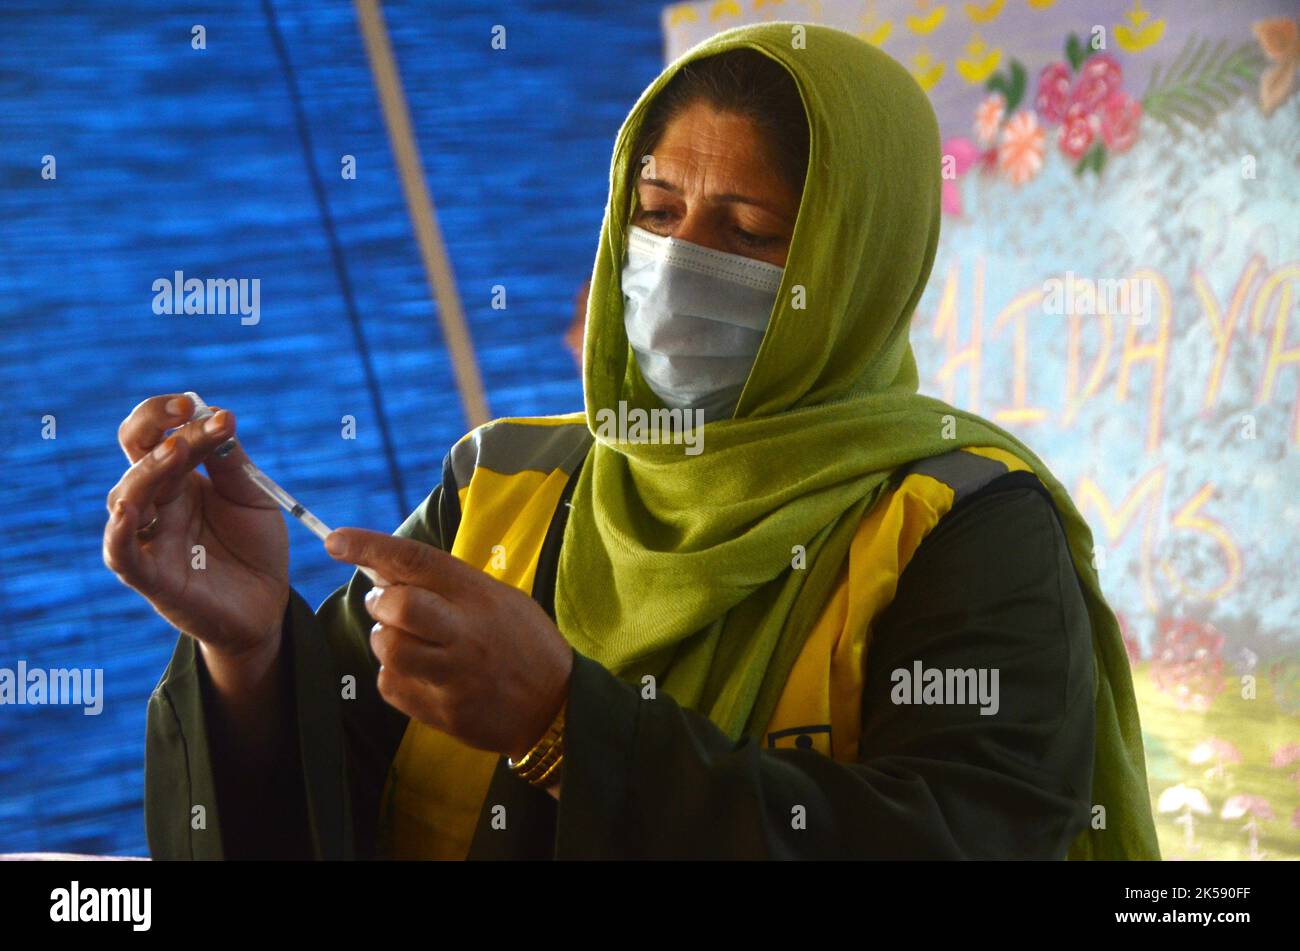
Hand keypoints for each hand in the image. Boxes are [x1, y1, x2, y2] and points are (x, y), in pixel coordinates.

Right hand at [102, 394, 289, 661]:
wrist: (267, 603)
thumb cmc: (254, 546)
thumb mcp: (251, 496)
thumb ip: (231, 463)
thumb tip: (217, 416)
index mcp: (178, 479)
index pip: (160, 435)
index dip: (174, 416)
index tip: (206, 407)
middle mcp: (157, 504)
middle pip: (139, 457)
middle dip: (158, 429)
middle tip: (188, 412)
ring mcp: (151, 538)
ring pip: (127, 498)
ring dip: (148, 471)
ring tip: (176, 450)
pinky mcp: (152, 577)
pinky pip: (121, 555)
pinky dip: (118, 533)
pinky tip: (127, 512)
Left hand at [325, 528, 573, 759]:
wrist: (557, 706)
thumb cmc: (523, 643)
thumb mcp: (498, 598)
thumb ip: (446, 584)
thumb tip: (383, 568)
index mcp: (479, 596)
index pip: (417, 561)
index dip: (370, 547)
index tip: (336, 541)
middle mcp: (466, 633)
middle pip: (398, 607)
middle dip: (380, 603)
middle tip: (387, 606)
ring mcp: (454, 675)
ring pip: (388, 649)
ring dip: (385, 640)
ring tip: (409, 642)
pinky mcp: (444, 711)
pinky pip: (391, 685)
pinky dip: (393, 675)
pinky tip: (419, 673)